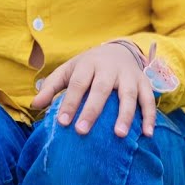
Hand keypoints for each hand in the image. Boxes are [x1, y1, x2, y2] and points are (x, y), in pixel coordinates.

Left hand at [30, 42, 156, 137]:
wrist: (120, 49)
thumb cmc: (89, 66)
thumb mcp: (69, 70)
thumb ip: (52, 86)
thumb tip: (35, 105)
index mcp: (89, 64)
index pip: (78, 83)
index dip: (70, 102)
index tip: (61, 123)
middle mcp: (110, 68)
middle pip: (101, 89)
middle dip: (92, 110)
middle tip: (82, 131)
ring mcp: (129, 75)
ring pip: (129, 94)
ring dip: (126, 114)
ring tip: (119, 135)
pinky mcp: (144, 83)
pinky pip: (149, 100)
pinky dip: (150, 116)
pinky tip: (147, 134)